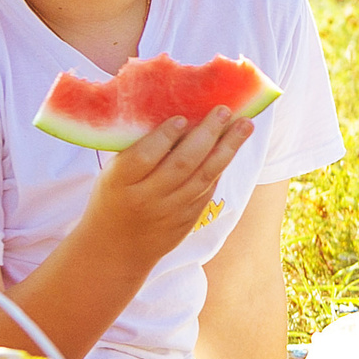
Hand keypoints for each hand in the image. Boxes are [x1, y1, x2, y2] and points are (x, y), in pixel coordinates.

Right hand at [84, 108, 252, 266]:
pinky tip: (232, 147)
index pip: (145, 156)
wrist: (116, 248)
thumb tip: (174, 111)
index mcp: (120, 182)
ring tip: (244, 125)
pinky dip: (221, 166)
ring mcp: (170, 212)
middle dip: (207, 134)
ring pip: (203, 177)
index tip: (182, 117)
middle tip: (224, 110)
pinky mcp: (187, 220)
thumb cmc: (114, 197)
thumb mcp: (113, 174)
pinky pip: (208, 189)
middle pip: (182, 164)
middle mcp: (147, 198)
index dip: (164, 137)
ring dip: (227, 149)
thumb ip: (137, 149)